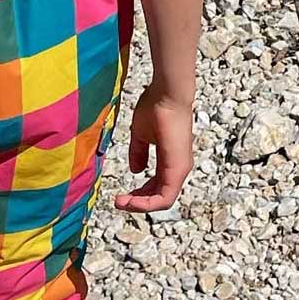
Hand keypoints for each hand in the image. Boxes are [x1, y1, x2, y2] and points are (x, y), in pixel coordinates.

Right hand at [115, 81, 193, 212]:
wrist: (167, 94)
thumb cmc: (156, 107)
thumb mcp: (141, 134)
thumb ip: (138, 153)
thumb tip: (136, 170)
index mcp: (170, 160)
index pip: (157, 187)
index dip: (139, 194)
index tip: (120, 196)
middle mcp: (178, 168)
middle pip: (159, 197)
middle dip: (137, 202)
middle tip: (119, 202)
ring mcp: (180, 169)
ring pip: (163, 200)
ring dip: (141, 205)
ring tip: (121, 203)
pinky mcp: (178, 169)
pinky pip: (165, 197)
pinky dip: (148, 203)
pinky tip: (131, 201)